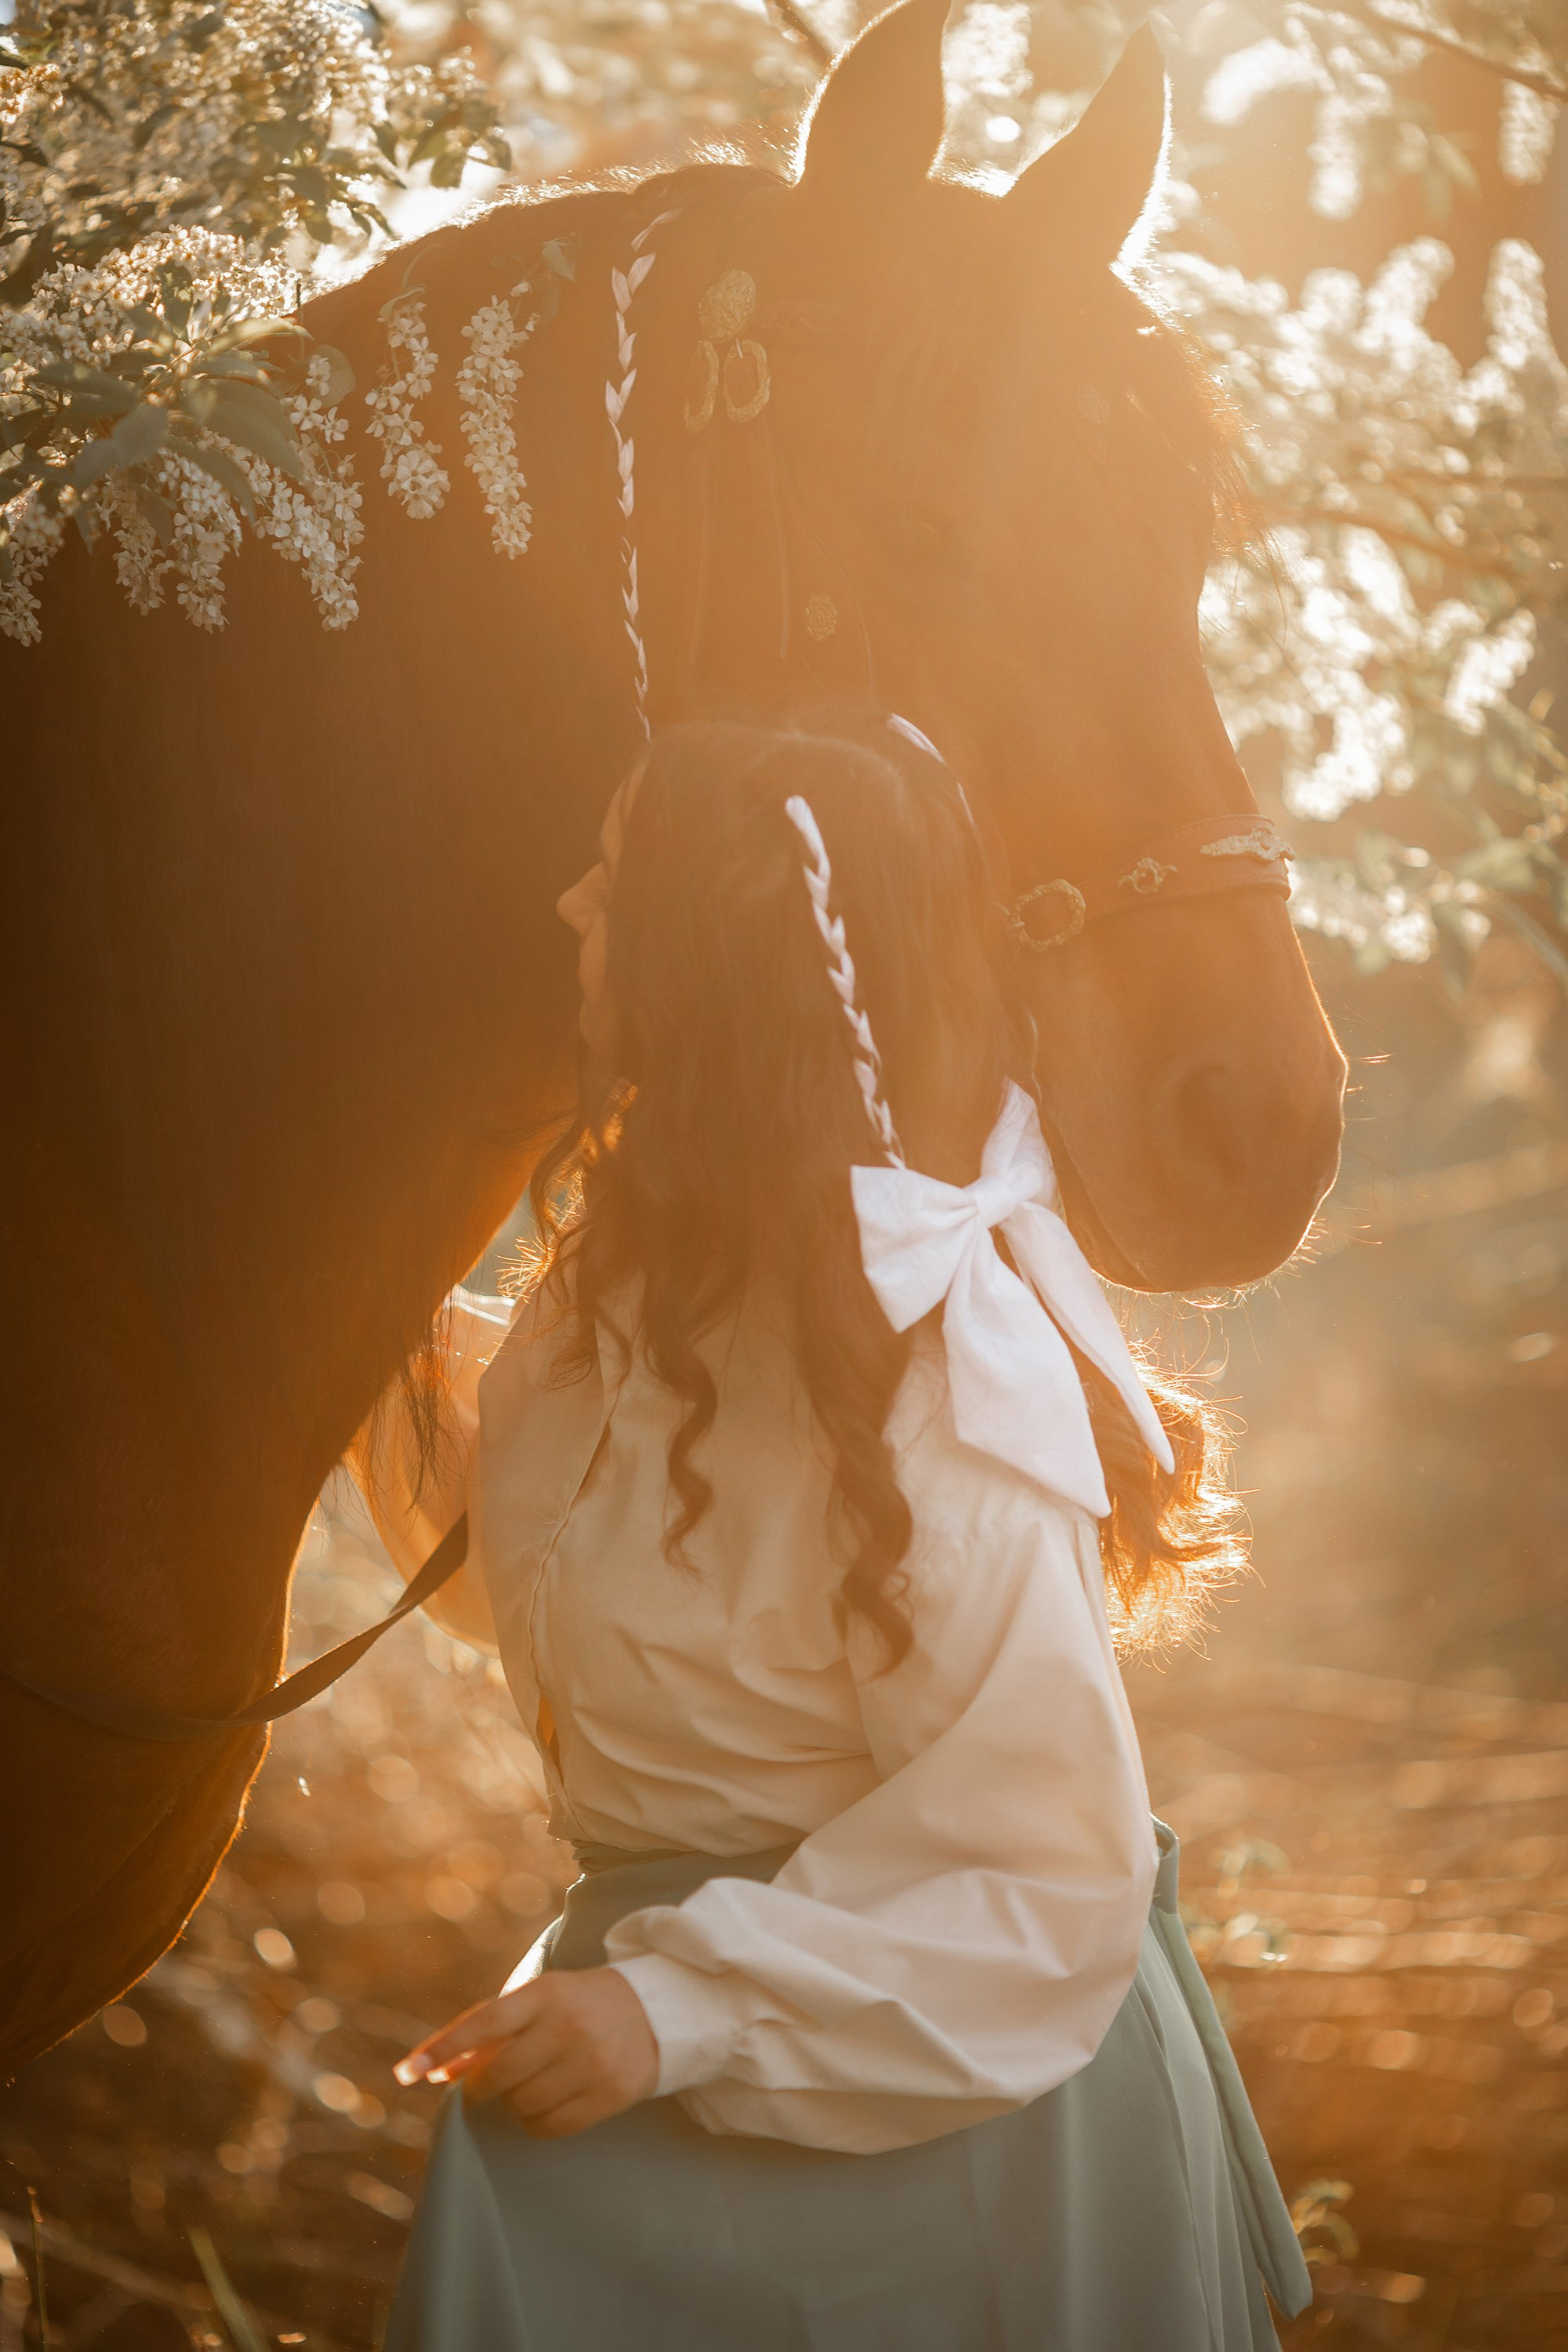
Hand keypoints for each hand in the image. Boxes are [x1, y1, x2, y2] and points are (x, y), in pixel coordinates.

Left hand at [395, 1967, 658, 2138]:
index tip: (406, 2073)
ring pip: (522, 2105)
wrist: (656, 2010)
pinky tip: (544, 2106)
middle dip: (479, 2088)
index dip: (442, 2050)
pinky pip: (550, 2127)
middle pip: (499, 2076)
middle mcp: (568, 2026)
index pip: (483, 2024)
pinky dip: (535, 2124)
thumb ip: (492, 2031)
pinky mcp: (610, 2094)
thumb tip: (440, 2072)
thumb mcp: (540, 1999)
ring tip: (527, 2088)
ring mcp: (592, 2062)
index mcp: (546, 1993)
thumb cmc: (580, 2004)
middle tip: (479, 2089)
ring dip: (512, 2104)